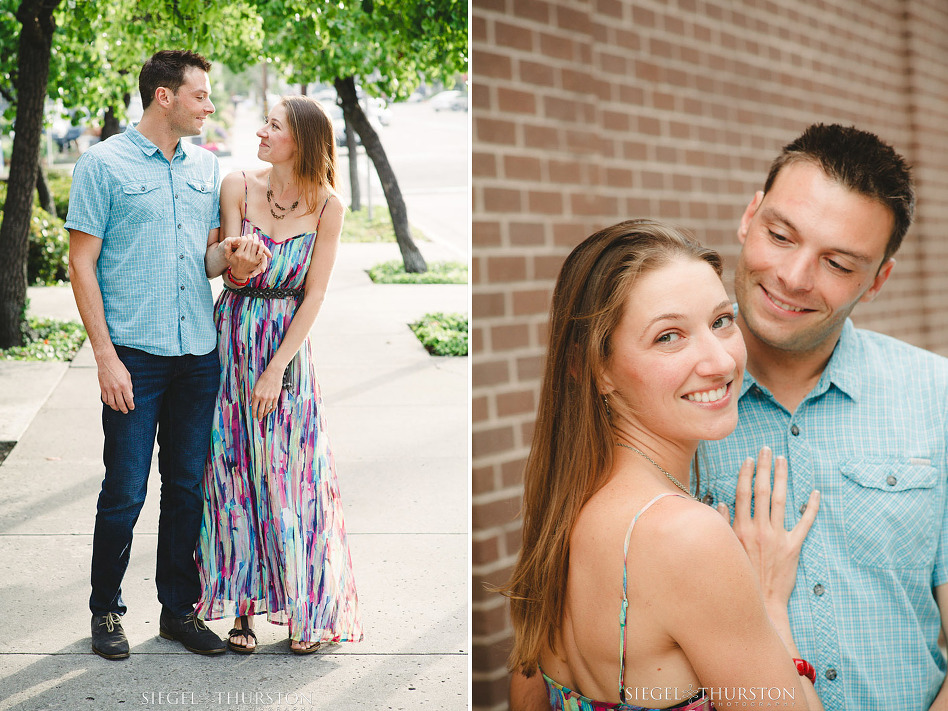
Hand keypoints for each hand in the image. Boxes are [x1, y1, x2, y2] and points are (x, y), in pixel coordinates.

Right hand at [97, 354, 133, 412]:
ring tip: (118, 409)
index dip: (130, 405)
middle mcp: (116, 389)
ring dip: (115, 408)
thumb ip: (129, 387)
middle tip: (126, 411)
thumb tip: (131, 396)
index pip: (128, 399)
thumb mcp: (128, 376)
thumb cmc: (119, 368)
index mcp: (124, 385)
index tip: (132, 408)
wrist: (107, 362)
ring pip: (112, 403)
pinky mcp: (102, 388)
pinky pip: (105, 399)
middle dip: (124, 409)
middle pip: (120, 403)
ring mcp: (108, 389)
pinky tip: (111, 403)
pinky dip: (108, 403)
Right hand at [222, 235, 270, 279]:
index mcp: (238, 254)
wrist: (240, 273)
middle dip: (250, 236)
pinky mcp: (257, 261)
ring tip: (255, 236)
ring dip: (256, 239)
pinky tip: (261, 242)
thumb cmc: (233, 262)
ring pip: (256, 245)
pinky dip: (262, 246)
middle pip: (250, 242)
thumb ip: (227, 247)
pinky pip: (261, 252)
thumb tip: (228, 240)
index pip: (243, 241)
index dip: (244, 237)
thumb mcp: (228, 256)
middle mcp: (245, 256)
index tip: (244, 237)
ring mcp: (252, 259)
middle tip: (250, 235)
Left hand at [250, 365, 282, 419]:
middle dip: (259, 416)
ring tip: (264, 416)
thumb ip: (254, 396)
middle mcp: (263, 397)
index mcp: (256, 395)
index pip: (254, 408)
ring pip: (267, 409)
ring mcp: (270, 398)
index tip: (254, 417)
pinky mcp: (276, 397)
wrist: (273, 373)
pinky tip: (270, 411)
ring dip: (265, 414)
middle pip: (261, 410)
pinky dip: (271, 410)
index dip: (254, 414)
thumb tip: (253, 404)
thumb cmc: (264, 378)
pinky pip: (273, 406)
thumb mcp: (256, 387)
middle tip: (259, 420)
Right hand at [717, 447, 819, 608]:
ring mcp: (777, 537)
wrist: (760, 604)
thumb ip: (722, 526)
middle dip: (764, 467)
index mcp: (740, 529)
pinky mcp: (794, 547)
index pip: (742, 493)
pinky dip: (811, 507)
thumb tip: (719, 502)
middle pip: (761, 490)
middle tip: (767, 450)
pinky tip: (814, 493)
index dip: (746, 473)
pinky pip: (804, 523)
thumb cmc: (739, 578)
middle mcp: (759, 529)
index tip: (749, 458)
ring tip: (784, 461)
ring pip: (780, 500)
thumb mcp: (725, 551)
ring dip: (782, 478)